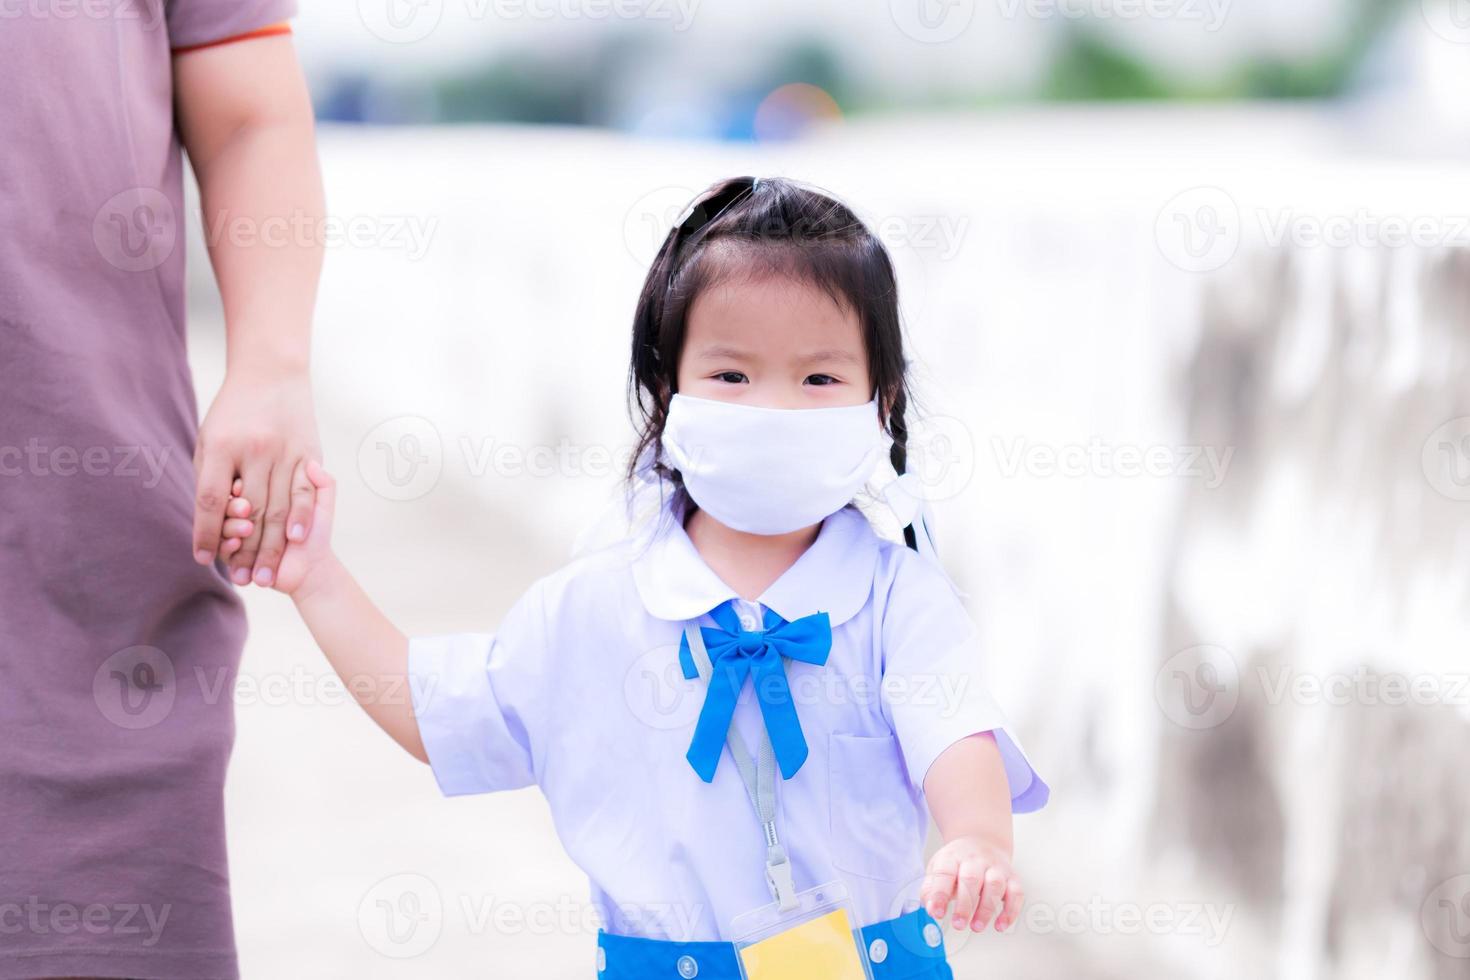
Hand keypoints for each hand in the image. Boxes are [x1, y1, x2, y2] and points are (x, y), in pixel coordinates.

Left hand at [192, 368, 319, 587]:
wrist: (272, 372)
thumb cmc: (234, 410)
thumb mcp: (210, 437)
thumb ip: (209, 478)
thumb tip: (209, 522)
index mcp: (222, 445)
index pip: (210, 500)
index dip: (206, 533)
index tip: (203, 558)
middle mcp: (255, 449)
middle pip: (250, 511)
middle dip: (245, 551)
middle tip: (243, 580)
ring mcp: (285, 451)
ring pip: (279, 508)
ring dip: (272, 546)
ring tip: (267, 574)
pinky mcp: (308, 452)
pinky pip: (305, 492)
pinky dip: (301, 518)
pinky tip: (296, 540)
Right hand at [221, 462, 336, 596]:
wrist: (312, 568)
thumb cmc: (316, 534)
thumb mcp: (324, 506)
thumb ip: (324, 483)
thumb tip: (313, 466)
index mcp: (262, 494)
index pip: (248, 483)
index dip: (246, 482)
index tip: (247, 485)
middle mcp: (246, 511)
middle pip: (231, 504)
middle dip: (236, 507)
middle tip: (245, 509)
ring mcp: (236, 532)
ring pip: (223, 524)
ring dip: (231, 526)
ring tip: (246, 528)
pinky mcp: (232, 554)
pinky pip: (221, 547)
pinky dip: (227, 546)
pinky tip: (235, 543)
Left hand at [920, 835, 1023, 933]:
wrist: (983, 840)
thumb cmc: (959, 860)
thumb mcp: (938, 867)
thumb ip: (930, 888)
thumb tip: (930, 907)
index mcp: (953, 857)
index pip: (945, 873)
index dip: (939, 894)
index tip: (936, 912)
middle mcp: (975, 860)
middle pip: (971, 879)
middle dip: (964, 905)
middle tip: (958, 924)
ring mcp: (995, 867)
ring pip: (994, 885)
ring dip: (986, 909)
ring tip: (976, 926)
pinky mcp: (1011, 877)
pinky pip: (1016, 893)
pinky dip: (1010, 911)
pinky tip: (1000, 924)